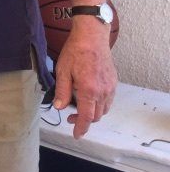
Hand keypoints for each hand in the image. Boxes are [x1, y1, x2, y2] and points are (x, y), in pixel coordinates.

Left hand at [52, 20, 117, 137]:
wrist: (92, 37)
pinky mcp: (113, 82)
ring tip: (79, 108)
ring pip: (104, 109)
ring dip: (93, 113)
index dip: (81, 128)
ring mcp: (110, 87)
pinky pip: (108, 100)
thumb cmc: (75, 51)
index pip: (87, 117)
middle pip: (96, 116)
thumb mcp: (62, 71)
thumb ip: (61, 91)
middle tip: (70, 117)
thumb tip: (59, 107)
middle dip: (84, 121)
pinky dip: (100, 104)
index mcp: (89, 90)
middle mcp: (103, 92)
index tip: (76, 134)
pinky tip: (90, 98)